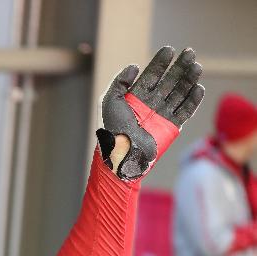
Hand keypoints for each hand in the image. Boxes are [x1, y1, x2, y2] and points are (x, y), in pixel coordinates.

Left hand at [98, 46, 204, 179]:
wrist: (120, 154)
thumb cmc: (110, 130)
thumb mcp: (109, 102)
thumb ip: (119, 82)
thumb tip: (134, 66)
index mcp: (136, 96)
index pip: (152, 75)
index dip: (160, 62)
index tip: (169, 49)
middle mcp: (151, 103)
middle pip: (169, 80)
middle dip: (179, 67)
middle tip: (189, 52)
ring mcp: (162, 114)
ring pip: (179, 93)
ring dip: (189, 80)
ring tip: (196, 66)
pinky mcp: (171, 126)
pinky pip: (185, 111)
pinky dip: (192, 100)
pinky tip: (198, 87)